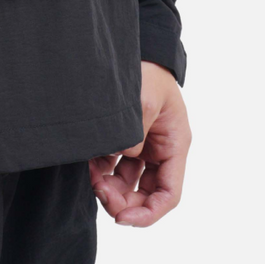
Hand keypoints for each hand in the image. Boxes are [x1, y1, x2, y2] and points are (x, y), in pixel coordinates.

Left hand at [88, 60, 189, 226]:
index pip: (168, 193)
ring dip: (111, 188)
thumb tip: (121, 158)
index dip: (148, 213)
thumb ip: (134, 134)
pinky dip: (101, 172)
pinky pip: (113, 166)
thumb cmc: (146, 68)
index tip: (122, 218)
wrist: (136, 45)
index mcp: (174, 144)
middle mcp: (160, 149)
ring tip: (93, 178)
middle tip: (101, 194)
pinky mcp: (124, 137)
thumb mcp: (143, 99)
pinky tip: (90, 166)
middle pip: (146, 193)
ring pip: (128, 182)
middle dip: (124, 202)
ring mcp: (142, 144)